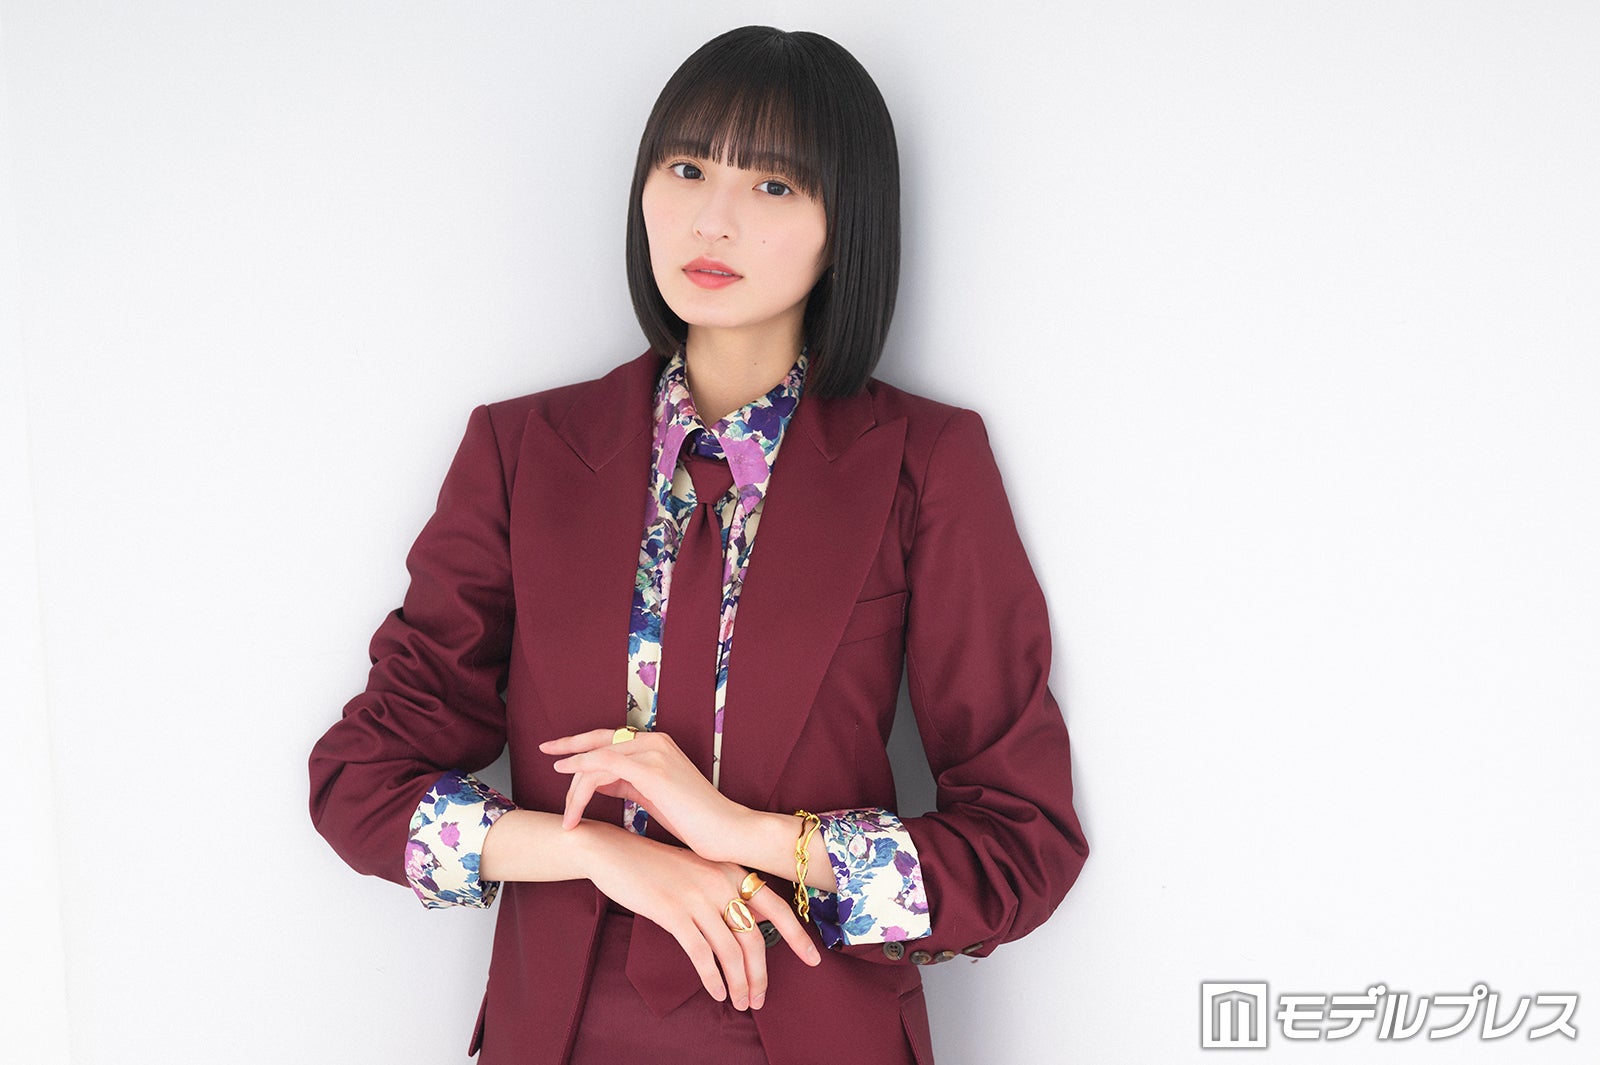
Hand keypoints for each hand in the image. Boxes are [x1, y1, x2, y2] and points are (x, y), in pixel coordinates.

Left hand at [541, 728, 741, 859]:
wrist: (728, 830)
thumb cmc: (694, 820)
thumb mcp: (655, 796)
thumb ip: (628, 783)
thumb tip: (598, 780)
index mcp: (657, 744)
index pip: (609, 739)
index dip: (581, 744)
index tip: (558, 753)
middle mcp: (654, 741)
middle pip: (599, 740)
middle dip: (568, 746)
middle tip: (544, 750)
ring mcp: (653, 752)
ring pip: (597, 758)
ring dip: (574, 787)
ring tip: (568, 818)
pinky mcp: (652, 769)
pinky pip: (605, 764)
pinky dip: (582, 774)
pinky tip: (568, 788)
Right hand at [583, 824, 820, 1008]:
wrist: (616, 852)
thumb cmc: (657, 866)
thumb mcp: (700, 871)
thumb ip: (728, 891)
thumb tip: (758, 918)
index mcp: (731, 871)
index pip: (777, 906)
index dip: (798, 935)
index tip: (814, 960)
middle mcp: (720, 882)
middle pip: (754, 938)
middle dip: (761, 975)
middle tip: (760, 1000)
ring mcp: (697, 896)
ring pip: (730, 950)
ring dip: (739, 983)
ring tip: (741, 1003)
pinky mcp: (673, 912)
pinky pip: (701, 953)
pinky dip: (713, 978)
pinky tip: (717, 993)